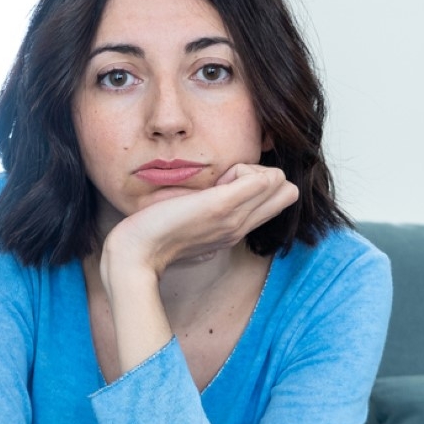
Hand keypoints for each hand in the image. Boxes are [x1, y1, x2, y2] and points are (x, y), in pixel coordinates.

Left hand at [102, 163, 298, 277]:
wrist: (136, 254)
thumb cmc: (153, 237)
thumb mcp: (188, 228)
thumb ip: (204, 220)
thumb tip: (212, 209)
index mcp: (234, 231)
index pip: (278, 200)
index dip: (257, 184)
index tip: (223, 187)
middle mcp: (241, 227)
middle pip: (287, 191)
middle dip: (262, 176)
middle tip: (224, 182)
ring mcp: (235, 218)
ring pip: (278, 181)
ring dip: (250, 171)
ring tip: (218, 182)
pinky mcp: (223, 206)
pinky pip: (262, 178)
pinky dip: (243, 170)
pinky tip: (217, 181)